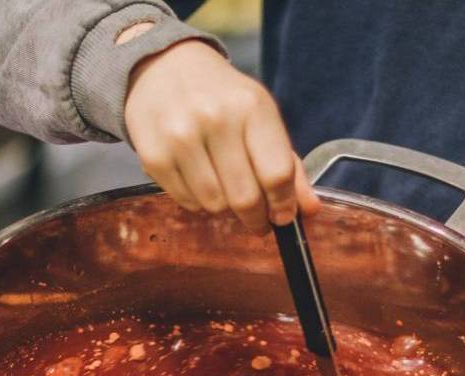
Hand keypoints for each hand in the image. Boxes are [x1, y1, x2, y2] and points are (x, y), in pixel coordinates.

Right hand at [124, 39, 319, 233]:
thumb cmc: (222, 96)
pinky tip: (200, 180)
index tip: (284, 217)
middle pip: (246, 198)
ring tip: (225, 190)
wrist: (166, 67)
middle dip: (256, 218)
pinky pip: (186, 202)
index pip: (277, 173)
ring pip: (215, 205)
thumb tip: (310, 210)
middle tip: (257, 219)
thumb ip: (289, 165)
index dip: (284, 205)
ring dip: (225, 209)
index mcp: (252, 107)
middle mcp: (215, 119)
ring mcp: (180, 137)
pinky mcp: (154, 155)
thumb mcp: (261, 117)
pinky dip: (198, 202)